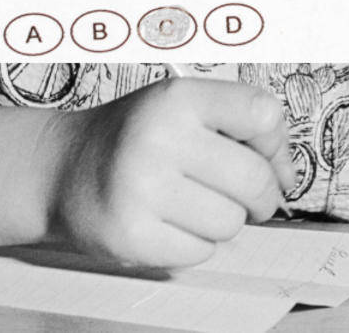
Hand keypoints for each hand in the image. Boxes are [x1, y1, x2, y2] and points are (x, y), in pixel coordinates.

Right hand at [41, 77, 293, 267]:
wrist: (63, 168)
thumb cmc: (136, 137)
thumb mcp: (182, 107)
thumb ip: (239, 126)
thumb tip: (286, 177)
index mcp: (177, 98)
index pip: (263, 115)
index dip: (276, 144)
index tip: (267, 159)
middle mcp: (159, 138)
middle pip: (254, 180)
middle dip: (260, 196)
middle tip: (245, 197)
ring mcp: (142, 189)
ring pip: (230, 221)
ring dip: (223, 220)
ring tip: (192, 204)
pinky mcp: (132, 235)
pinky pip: (201, 251)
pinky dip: (194, 243)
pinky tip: (169, 222)